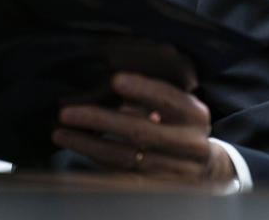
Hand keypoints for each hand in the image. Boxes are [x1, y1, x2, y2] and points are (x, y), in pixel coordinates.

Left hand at [52, 72, 234, 182]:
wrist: (208, 168)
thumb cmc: (179, 125)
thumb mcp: (177, 106)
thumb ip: (149, 94)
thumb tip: (109, 79)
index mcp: (195, 115)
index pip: (168, 99)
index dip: (142, 89)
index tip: (115, 79)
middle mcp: (190, 144)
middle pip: (140, 132)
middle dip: (100, 120)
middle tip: (67, 112)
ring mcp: (175, 170)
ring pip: (125, 158)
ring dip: (88, 145)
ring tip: (60, 133)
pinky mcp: (158, 188)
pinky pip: (121, 176)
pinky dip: (96, 163)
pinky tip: (75, 151)